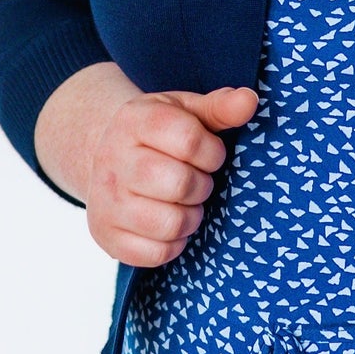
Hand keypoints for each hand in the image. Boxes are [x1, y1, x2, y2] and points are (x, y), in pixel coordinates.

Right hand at [35, 61, 257, 266]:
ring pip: (170, 223)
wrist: (106, 156)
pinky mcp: (107, 236)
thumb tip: (249, 100)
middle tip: (197, 179)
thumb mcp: (185, 110)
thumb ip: (219, 106)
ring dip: (191, 216)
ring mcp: (105, 201)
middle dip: (203, 185)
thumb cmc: (158, 134)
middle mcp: (112, 160)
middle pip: (180, 184)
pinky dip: (175, 243)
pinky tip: (169, 223)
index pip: (188, 140)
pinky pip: (157, 253)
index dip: (213, 152)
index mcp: (134, 121)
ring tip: (185, 202)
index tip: (211, 154)